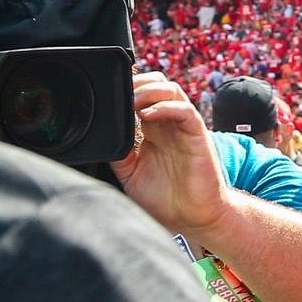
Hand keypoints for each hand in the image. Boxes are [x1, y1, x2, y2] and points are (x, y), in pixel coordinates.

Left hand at [110, 72, 234, 240]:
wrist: (194, 219)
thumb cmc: (168, 200)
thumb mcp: (131, 177)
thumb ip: (119, 156)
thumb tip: (104, 139)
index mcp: (154, 132)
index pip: (143, 96)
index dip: (127, 90)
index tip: (109, 95)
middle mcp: (169, 125)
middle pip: (157, 84)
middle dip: (137, 83)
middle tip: (120, 94)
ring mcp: (184, 128)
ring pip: (171, 90)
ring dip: (149, 90)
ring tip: (132, 101)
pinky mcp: (198, 135)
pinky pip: (184, 110)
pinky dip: (165, 106)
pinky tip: (148, 114)